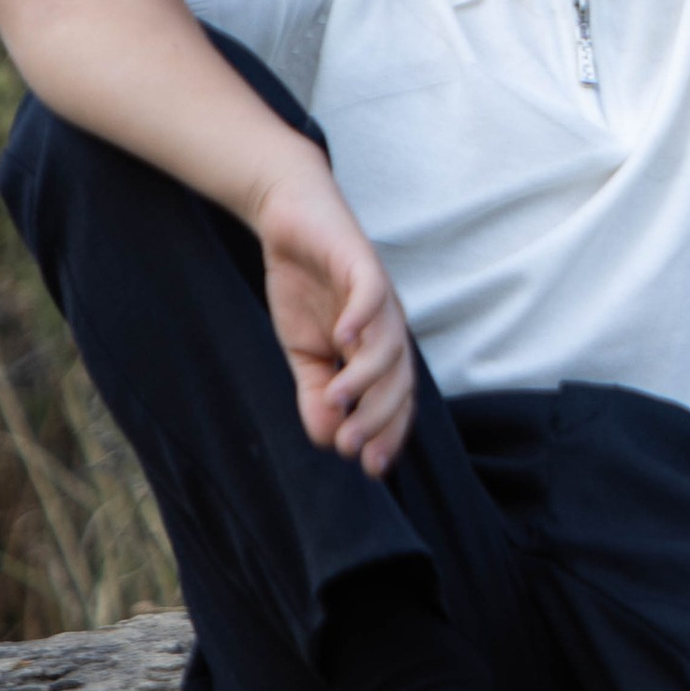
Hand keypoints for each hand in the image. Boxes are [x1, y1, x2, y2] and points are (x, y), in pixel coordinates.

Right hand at [255, 162, 418, 479]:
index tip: (370, 468)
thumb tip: (327, 439)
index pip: (396, 398)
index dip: (389, 433)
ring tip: (336, 398)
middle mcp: (388, 325)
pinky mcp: (361, 263)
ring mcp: (378, 295)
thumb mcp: (304, 353)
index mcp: (379, 350)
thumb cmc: (304, 288)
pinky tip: (344, 336)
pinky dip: (362, 315)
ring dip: (365, 376)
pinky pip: (371, 293)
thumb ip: (317, 394)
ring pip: (388, 342)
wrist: (289, 221)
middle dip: (379, 415)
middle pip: (400, 377)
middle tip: (351, 444)